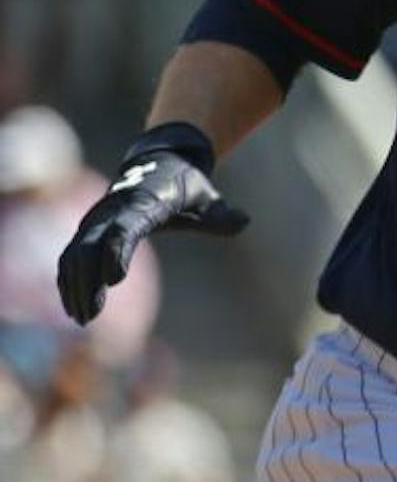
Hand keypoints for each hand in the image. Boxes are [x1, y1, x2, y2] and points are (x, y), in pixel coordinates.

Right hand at [58, 139, 247, 324]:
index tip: (115, 279)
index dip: (117, 252)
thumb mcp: (207, 198)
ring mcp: (95, 220)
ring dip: (75, 287)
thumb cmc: (185, 184)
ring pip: (74, 255)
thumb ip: (221, 214)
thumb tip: (243, 221)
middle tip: (92, 317)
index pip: (124, 229)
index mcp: (142, 203)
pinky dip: (67, 280)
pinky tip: (74, 306)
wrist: (156, 162)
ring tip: (84, 319)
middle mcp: (111, 211)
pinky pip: (70, 256)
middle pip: (90, 248)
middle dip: (87, 282)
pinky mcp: (87, 229)